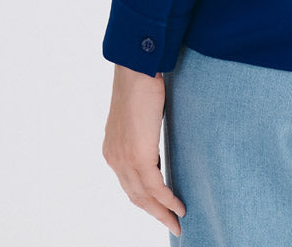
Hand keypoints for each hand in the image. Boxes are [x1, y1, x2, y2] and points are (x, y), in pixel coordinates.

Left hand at [102, 64, 186, 234]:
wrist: (137, 68)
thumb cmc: (141, 82)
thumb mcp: (140, 114)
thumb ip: (143, 131)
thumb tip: (155, 137)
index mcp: (112, 149)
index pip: (129, 183)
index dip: (145, 198)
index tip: (160, 206)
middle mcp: (114, 158)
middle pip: (135, 196)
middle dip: (154, 212)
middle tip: (172, 224)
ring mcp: (124, 159)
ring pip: (144, 197)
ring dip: (162, 212)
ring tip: (177, 221)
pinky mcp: (139, 157)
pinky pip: (155, 188)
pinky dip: (168, 200)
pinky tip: (178, 206)